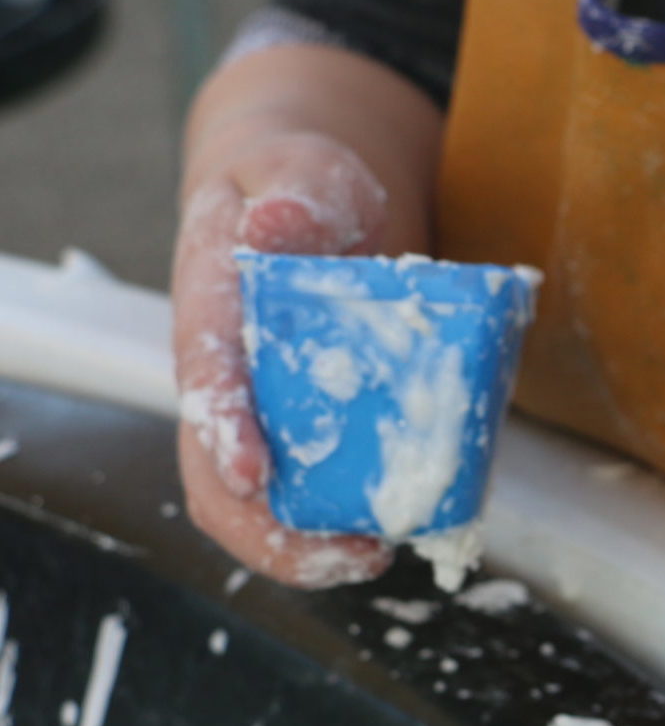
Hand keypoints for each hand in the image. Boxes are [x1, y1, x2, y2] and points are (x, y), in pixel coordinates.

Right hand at [173, 131, 393, 586]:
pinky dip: (346, 522)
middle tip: (350, 549)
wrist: (309, 206)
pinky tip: (399, 529)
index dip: (223, 426)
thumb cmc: (304, 189)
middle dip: (268, 526)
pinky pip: (310, 492)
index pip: (204, 372)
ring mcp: (261, 413)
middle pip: (214, 469)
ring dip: (308, 543)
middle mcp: (226, 375)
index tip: (254, 472)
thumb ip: (299, 192)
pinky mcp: (305, 433)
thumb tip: (278, 225)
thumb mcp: (305, 171)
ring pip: (258, 502)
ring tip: (375, 554)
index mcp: (213, 305)